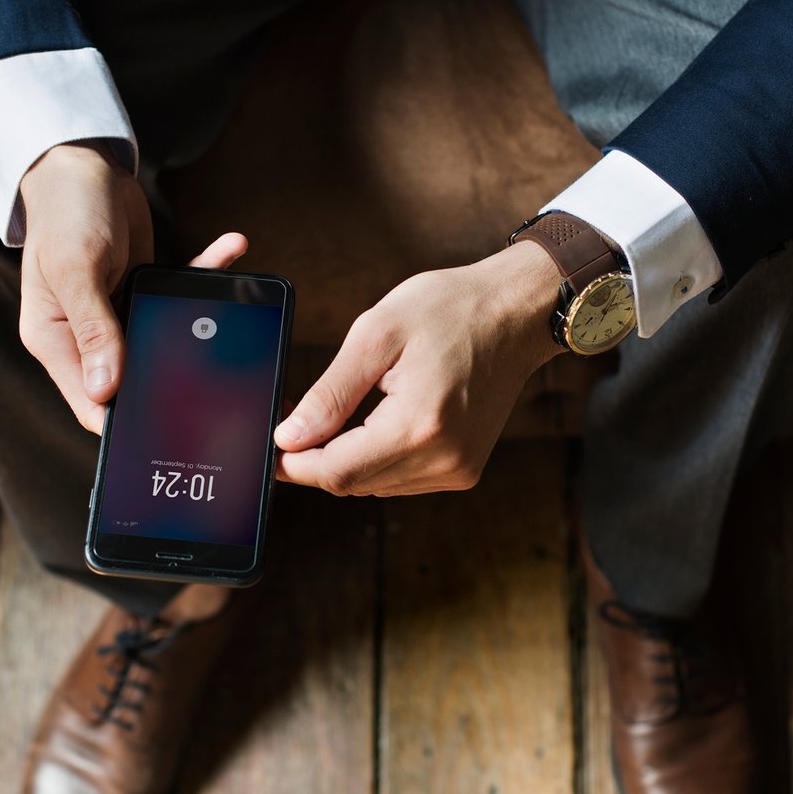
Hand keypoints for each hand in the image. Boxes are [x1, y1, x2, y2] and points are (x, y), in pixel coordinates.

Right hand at [18, 142, 246, 432]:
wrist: (79, 164)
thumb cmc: (66, 212)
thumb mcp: (77, 269)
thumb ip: (93, 329)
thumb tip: (106, 392)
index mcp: (55, 341)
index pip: (91, 404)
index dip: (127, 424)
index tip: (172, 433)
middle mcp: (85, 338)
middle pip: (133, 382)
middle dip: (177, 384)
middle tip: (228, 385)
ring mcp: (116, 317)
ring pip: (164, 341)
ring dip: (199, 324)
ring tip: (241, 307)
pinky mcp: (142, 292)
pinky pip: (180, 296)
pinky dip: (207, 276)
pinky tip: (233, 249)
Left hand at [275, 241, 563, 495]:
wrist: (518, 311)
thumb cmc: (451, 308)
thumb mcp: (378, 334)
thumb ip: (330, 393)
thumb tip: (288, 437)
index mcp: (420, 425)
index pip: (336, 471)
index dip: (294, 462)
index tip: (275, 438)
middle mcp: (443, 459)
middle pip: (351, 483)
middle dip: (317, 456)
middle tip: (301, 414)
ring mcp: (458, 470)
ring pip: (373, 485)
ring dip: (347, 457)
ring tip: (345, 408)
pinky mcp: (464, 470)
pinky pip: (400, 478)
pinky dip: (377, 456)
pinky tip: (378, 418)